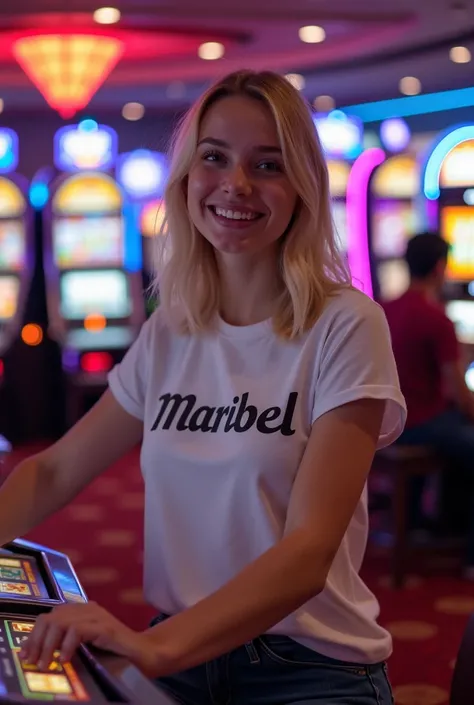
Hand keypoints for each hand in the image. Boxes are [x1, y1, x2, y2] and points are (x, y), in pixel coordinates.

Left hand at [19, 602, 154, 674]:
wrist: (144, 654)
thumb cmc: (115, 652)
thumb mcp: (86, 645)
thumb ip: (69, 641)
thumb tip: (42, 651)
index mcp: (83, 611)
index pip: (51, 614)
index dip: (35, 633)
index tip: (27, 654)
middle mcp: (88, 609)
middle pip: (52, 616)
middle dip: (37, 639)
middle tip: (34, 661)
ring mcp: (98, 616)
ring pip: (61, 622)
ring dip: (49, 645)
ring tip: (47, 664)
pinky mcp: (105, 627)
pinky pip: (77, 630)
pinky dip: (67, 645)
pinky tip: (66, 659)